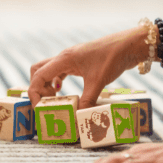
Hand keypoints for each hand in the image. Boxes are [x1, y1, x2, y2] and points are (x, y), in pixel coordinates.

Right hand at [29, 26, 146, 108]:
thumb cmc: (112, 58)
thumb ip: (87, 100)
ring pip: (49, 71)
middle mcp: (64, 58)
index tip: (39, 106)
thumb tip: (78, 117)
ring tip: (55, 100)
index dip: (34, 92)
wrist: (127, 45)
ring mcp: (70, 59)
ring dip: (47, 85)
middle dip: (38, 87)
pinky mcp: (78, 62)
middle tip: (48, 102)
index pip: (39, 75)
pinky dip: (57, 82)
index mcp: (64, 59)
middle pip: (38, 70)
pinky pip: (60, 72)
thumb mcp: (99, 81)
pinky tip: (64, 91)